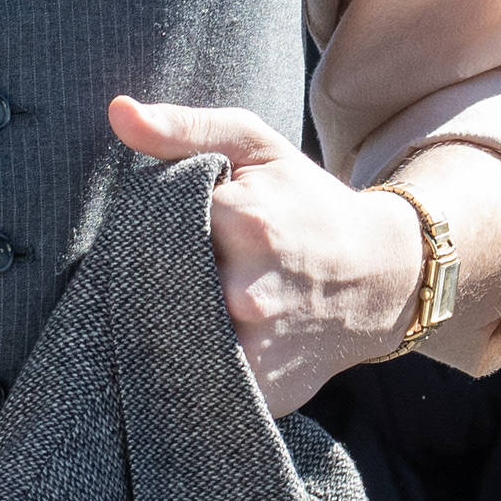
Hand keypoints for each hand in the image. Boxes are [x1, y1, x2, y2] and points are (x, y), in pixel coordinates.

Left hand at [107, 96, 425, 413]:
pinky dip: (188, 370)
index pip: (151, 230)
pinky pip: (197, 385)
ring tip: (183, 309)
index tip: (169, 231)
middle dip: (154, 281)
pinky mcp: (262, 389)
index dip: (148, 231)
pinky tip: (200, 348)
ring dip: (164, 327)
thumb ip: (183, 128)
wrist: (382, 276)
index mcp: (246, 221)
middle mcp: (250, 290)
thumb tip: (117, 112)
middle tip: (175, 272)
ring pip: (169, 342)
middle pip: (155, 289)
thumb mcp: (255, 148)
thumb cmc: (307, 203)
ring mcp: (257, 346)